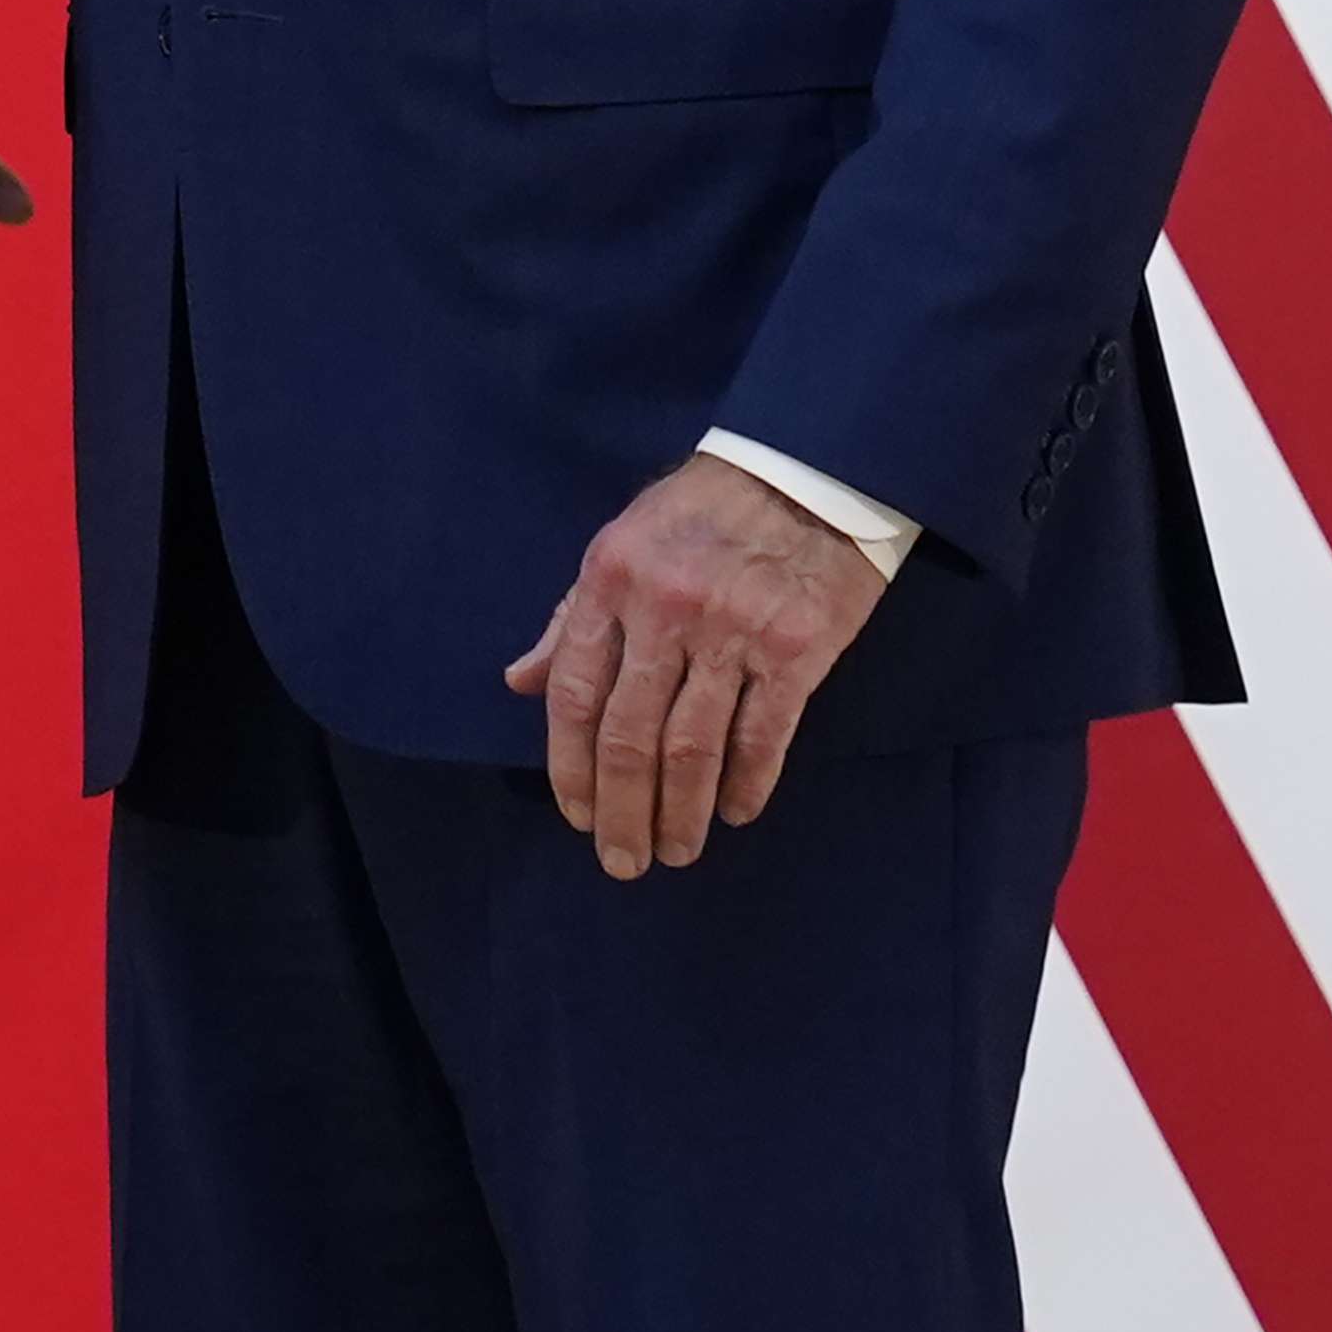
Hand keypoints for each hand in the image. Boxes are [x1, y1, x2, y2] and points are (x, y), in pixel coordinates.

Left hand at [497, 446, 886, 879]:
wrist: (810, 469)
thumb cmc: (706, 507)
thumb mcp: (623, 541)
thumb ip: (573, 617)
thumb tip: (521, 681)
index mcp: (611, 579)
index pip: (575, 693)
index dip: (569, 767)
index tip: (575, 816)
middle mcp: (666, 609)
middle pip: (630, 736)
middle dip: (621, 811)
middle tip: (622, 861)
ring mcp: (734, 632)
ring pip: (693, 749)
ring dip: (680, 813)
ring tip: (676, 851)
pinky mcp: (798, 650)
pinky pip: (763, 737)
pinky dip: (746, 784)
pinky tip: (734, 812)